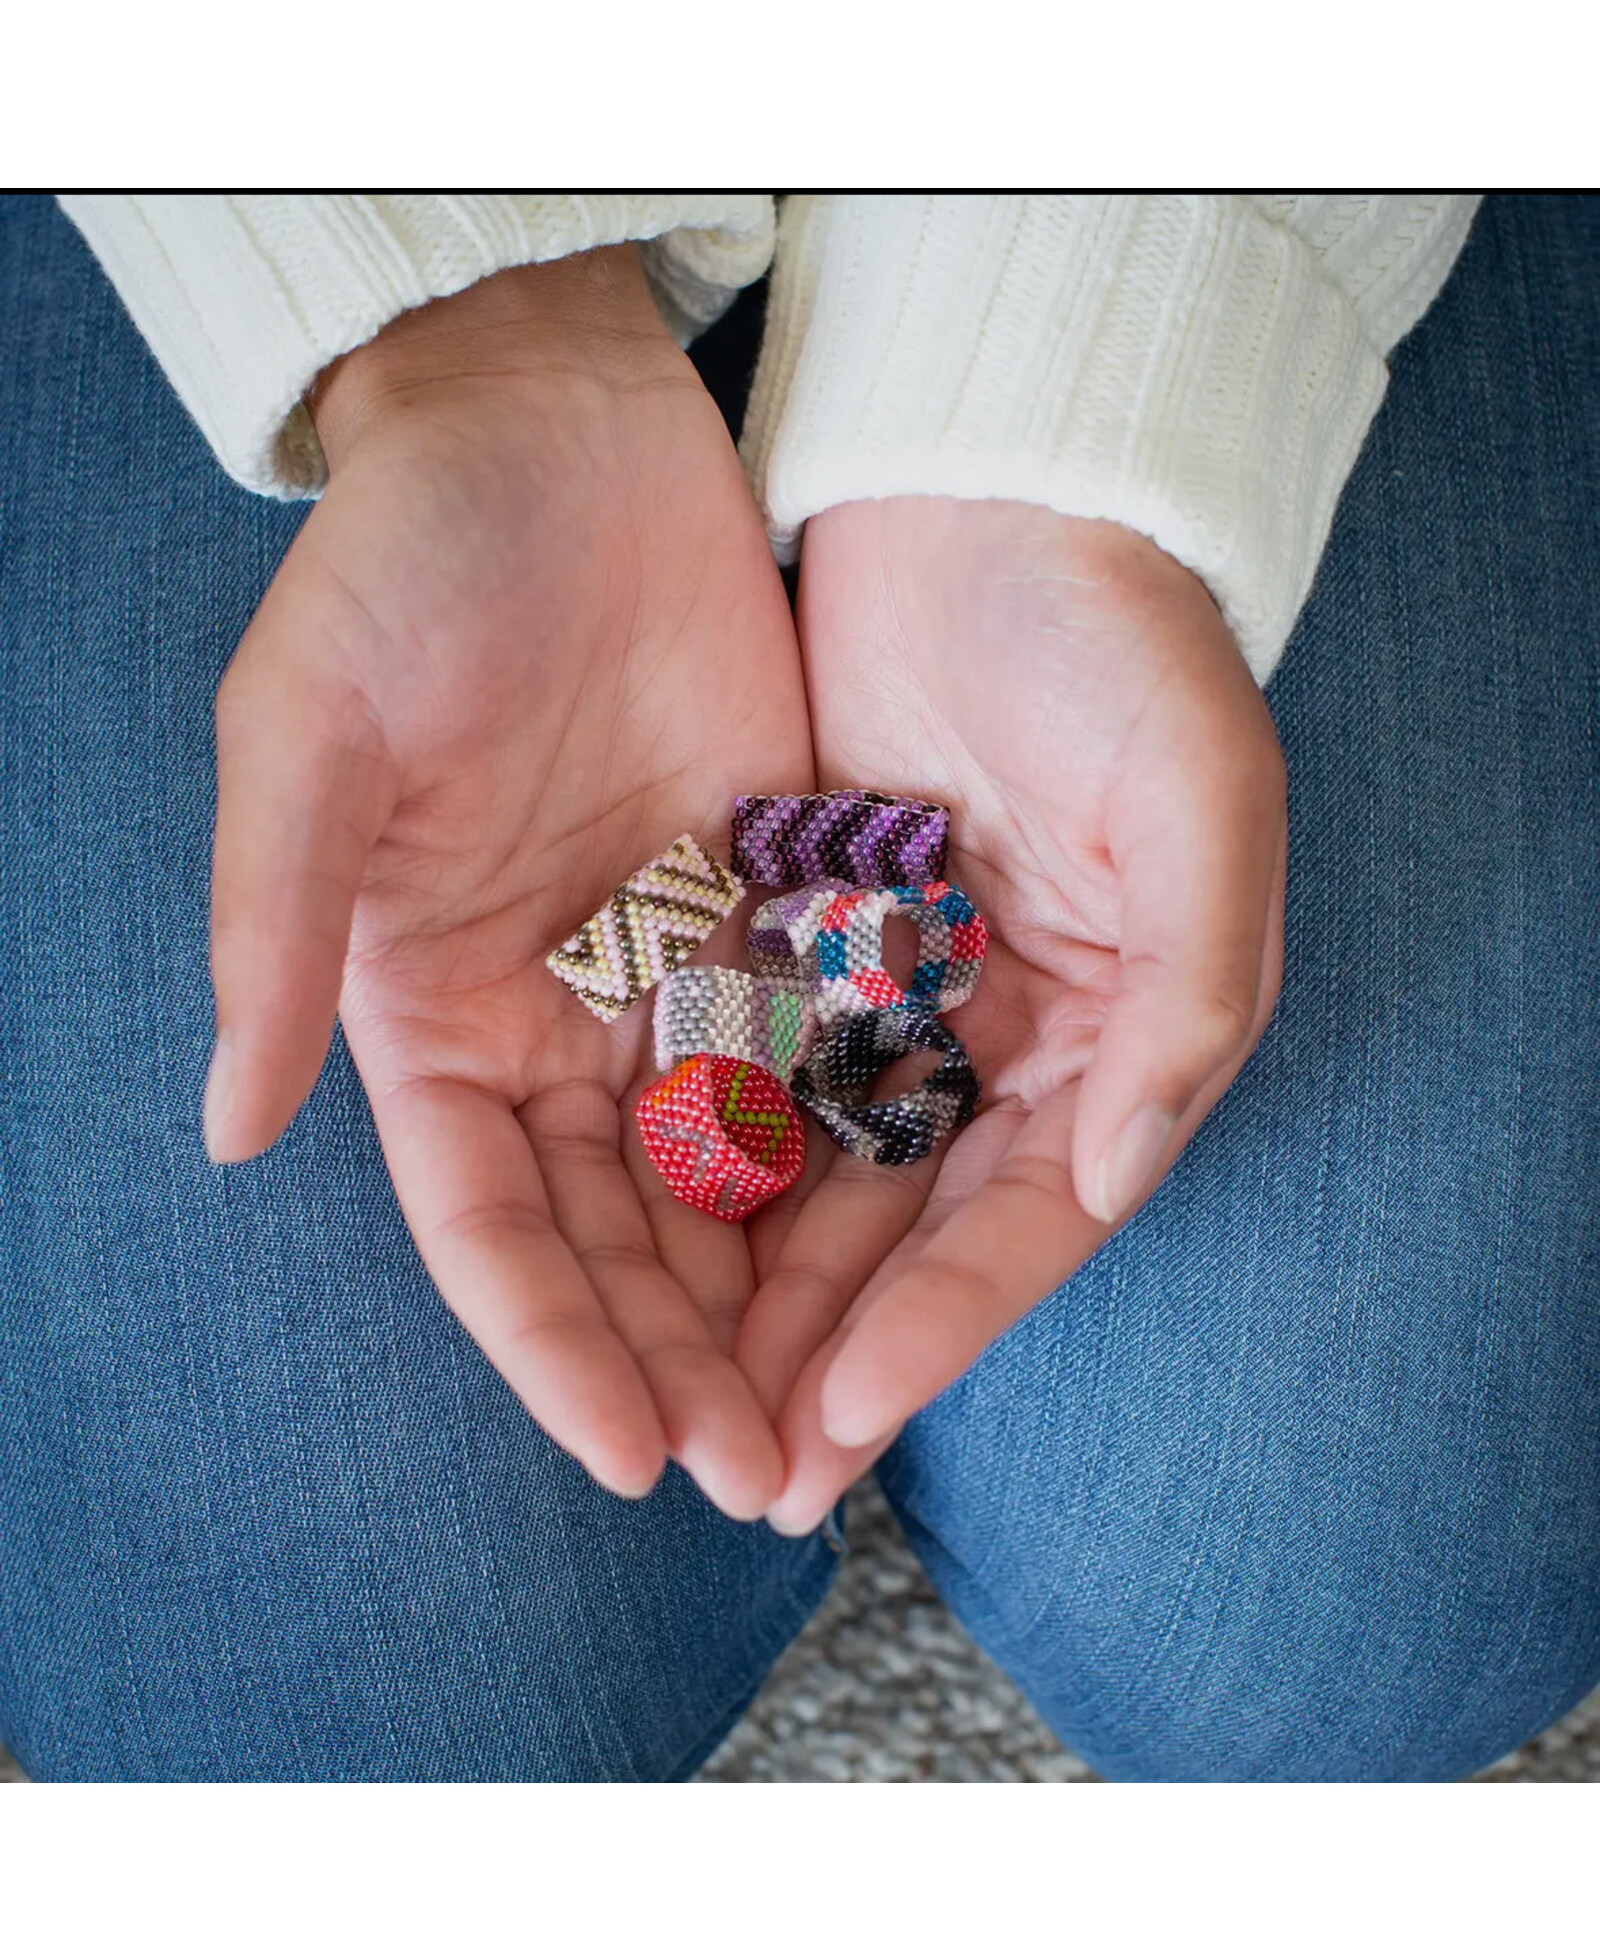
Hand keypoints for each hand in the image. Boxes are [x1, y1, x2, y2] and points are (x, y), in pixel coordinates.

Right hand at [202, 247, 812, 1515]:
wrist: (554, 430)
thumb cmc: (405, 568)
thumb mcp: (307, 731)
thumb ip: (270, 924)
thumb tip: (225, 1131)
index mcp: (423, 1003)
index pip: (482, 1217)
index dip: (547, 1342)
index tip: (625, 1454)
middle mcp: (547, 1013)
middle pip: (613, 1227)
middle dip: (676, 1357)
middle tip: (758, 1479)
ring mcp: (666, 968)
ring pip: (720, 1173)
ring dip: (767, 1300)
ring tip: (833, 1415)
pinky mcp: (770, 908)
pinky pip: (811, 1059)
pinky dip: (844, 1161)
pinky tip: (899, 1252)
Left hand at [740, 497, 1285, 1531]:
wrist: (989, 485)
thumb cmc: (1121, 635)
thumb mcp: (1200, 797)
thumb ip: (1191, 992)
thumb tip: (1120, 1170)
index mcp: (1110, 1028)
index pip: (1019, 1219)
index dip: (933, 1333)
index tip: (832, 1426)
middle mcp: (999, 1031)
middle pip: (906, 1232)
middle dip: (825, 1353)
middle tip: (733, 1469)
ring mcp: (890, 985)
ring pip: (814, 1176)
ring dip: (750, 1291)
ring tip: (670, 1397)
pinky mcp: (794, 928)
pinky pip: (742, 1069)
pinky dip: (699, 1159)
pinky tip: (633, 1242)